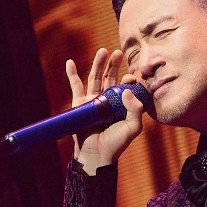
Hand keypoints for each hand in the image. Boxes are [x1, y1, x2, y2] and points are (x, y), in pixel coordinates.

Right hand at [66, 48, 145, 173]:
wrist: (96, 155)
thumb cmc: (116, 143)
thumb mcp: (132, 127)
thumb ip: (136, 109)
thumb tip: (127, 89)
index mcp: (122, 104)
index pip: (126, 86)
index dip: (129, 79)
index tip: (131, 77)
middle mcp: (107, 100)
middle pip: (110, 77)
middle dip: (113, 64)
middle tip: (118, 52)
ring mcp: (92, 100)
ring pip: (95, 78)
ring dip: (98, 64)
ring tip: (102, 51)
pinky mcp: (79, 104)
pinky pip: (75, 86)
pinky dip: (71, 74)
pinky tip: (70, 62)